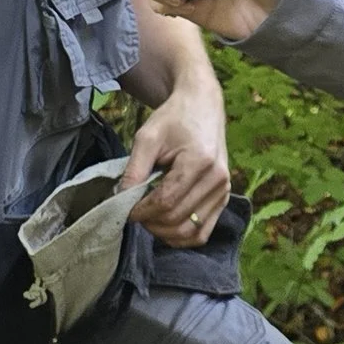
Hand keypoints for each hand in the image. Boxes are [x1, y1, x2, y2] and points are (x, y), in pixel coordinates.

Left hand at [118, 69, 231, 247]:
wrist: (202, 107)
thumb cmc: (174, 119)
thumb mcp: (147, 137)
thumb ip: (134, 169)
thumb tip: (120, 198)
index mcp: (199, 161)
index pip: (165, 201)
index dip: (141, 211)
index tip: (124, 208)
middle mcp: (217, 180)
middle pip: (177, 219)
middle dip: (149, 222)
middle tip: (133, 213)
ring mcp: (223, 191)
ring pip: (190, 232)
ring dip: (164, 232)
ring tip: (148, 219)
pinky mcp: (224, 198)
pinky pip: (203, 232)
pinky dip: (182, 236)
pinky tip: (165, 226)